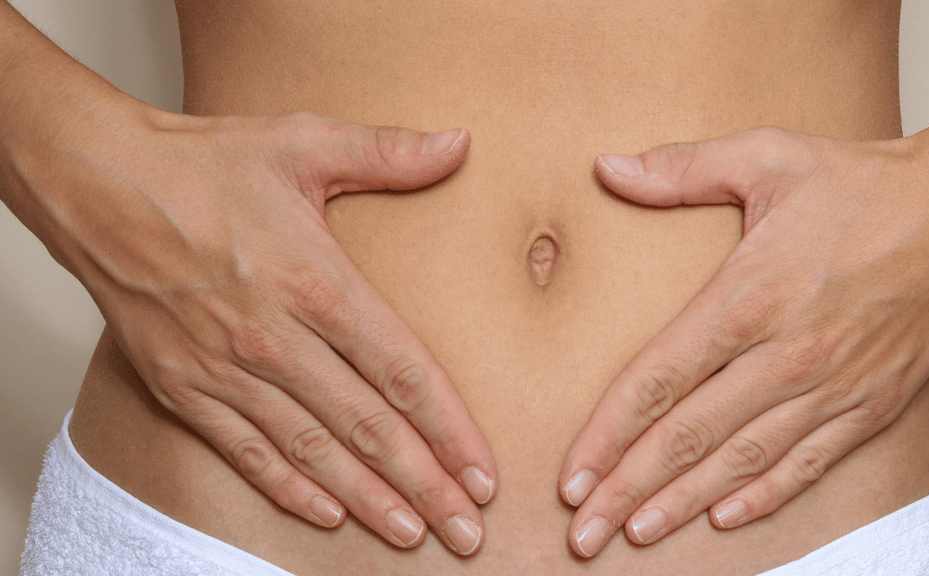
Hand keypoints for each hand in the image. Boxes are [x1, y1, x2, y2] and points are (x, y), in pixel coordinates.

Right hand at [6, 106, 494, 554]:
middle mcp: (275, 339)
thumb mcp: (303, 143)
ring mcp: (226, 370)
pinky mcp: (183, 387)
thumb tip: (460, 144)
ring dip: (367, 499)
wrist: (98, 184)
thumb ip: (387, 153)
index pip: (402, 373)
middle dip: (423, 484)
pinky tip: (327, 514)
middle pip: (367, 427)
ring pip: (313, 451)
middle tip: (466, 531)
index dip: (449, 429)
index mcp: (317, 283)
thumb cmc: (204, 164)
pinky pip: (245, 451)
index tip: (482, 472)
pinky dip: (287, 488)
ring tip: (412, 534)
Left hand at [559, 127, 928, 555]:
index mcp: (749, 297)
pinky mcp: (871, 403)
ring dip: (684, 503)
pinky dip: (765, 495)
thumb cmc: (864, 184)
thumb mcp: (766, 156)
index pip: (659, 381)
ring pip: (743, 461)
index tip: (571, 475)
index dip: (608, 435)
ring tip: (636, 532)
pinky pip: (809, 463)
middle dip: (628, 488)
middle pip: (689, 437)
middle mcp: (786, 354)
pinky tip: (725, 518)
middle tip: (585, 532)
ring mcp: (832, 387)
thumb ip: (680, 169)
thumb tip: (606, 168)